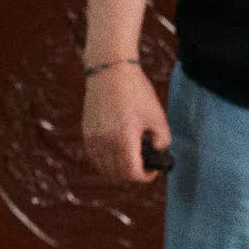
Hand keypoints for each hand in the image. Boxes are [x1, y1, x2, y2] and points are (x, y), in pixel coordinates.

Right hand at [83, 60, 170, 184]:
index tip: (152, 171)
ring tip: (130, 160)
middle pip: (117, 174)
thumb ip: (163, 139)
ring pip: (104, 168)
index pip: (131, 173)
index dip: (144, 177)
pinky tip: (116, 154)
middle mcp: (105, 142)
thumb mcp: (157, 116)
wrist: (110, 70)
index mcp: (124, 138)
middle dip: (132, 175)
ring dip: (118, 171)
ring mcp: (93, 138)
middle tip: (143, 166)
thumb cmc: (136, 91)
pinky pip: (94, 158)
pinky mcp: (86, 133)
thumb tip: (157, 151)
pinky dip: (105, 162)